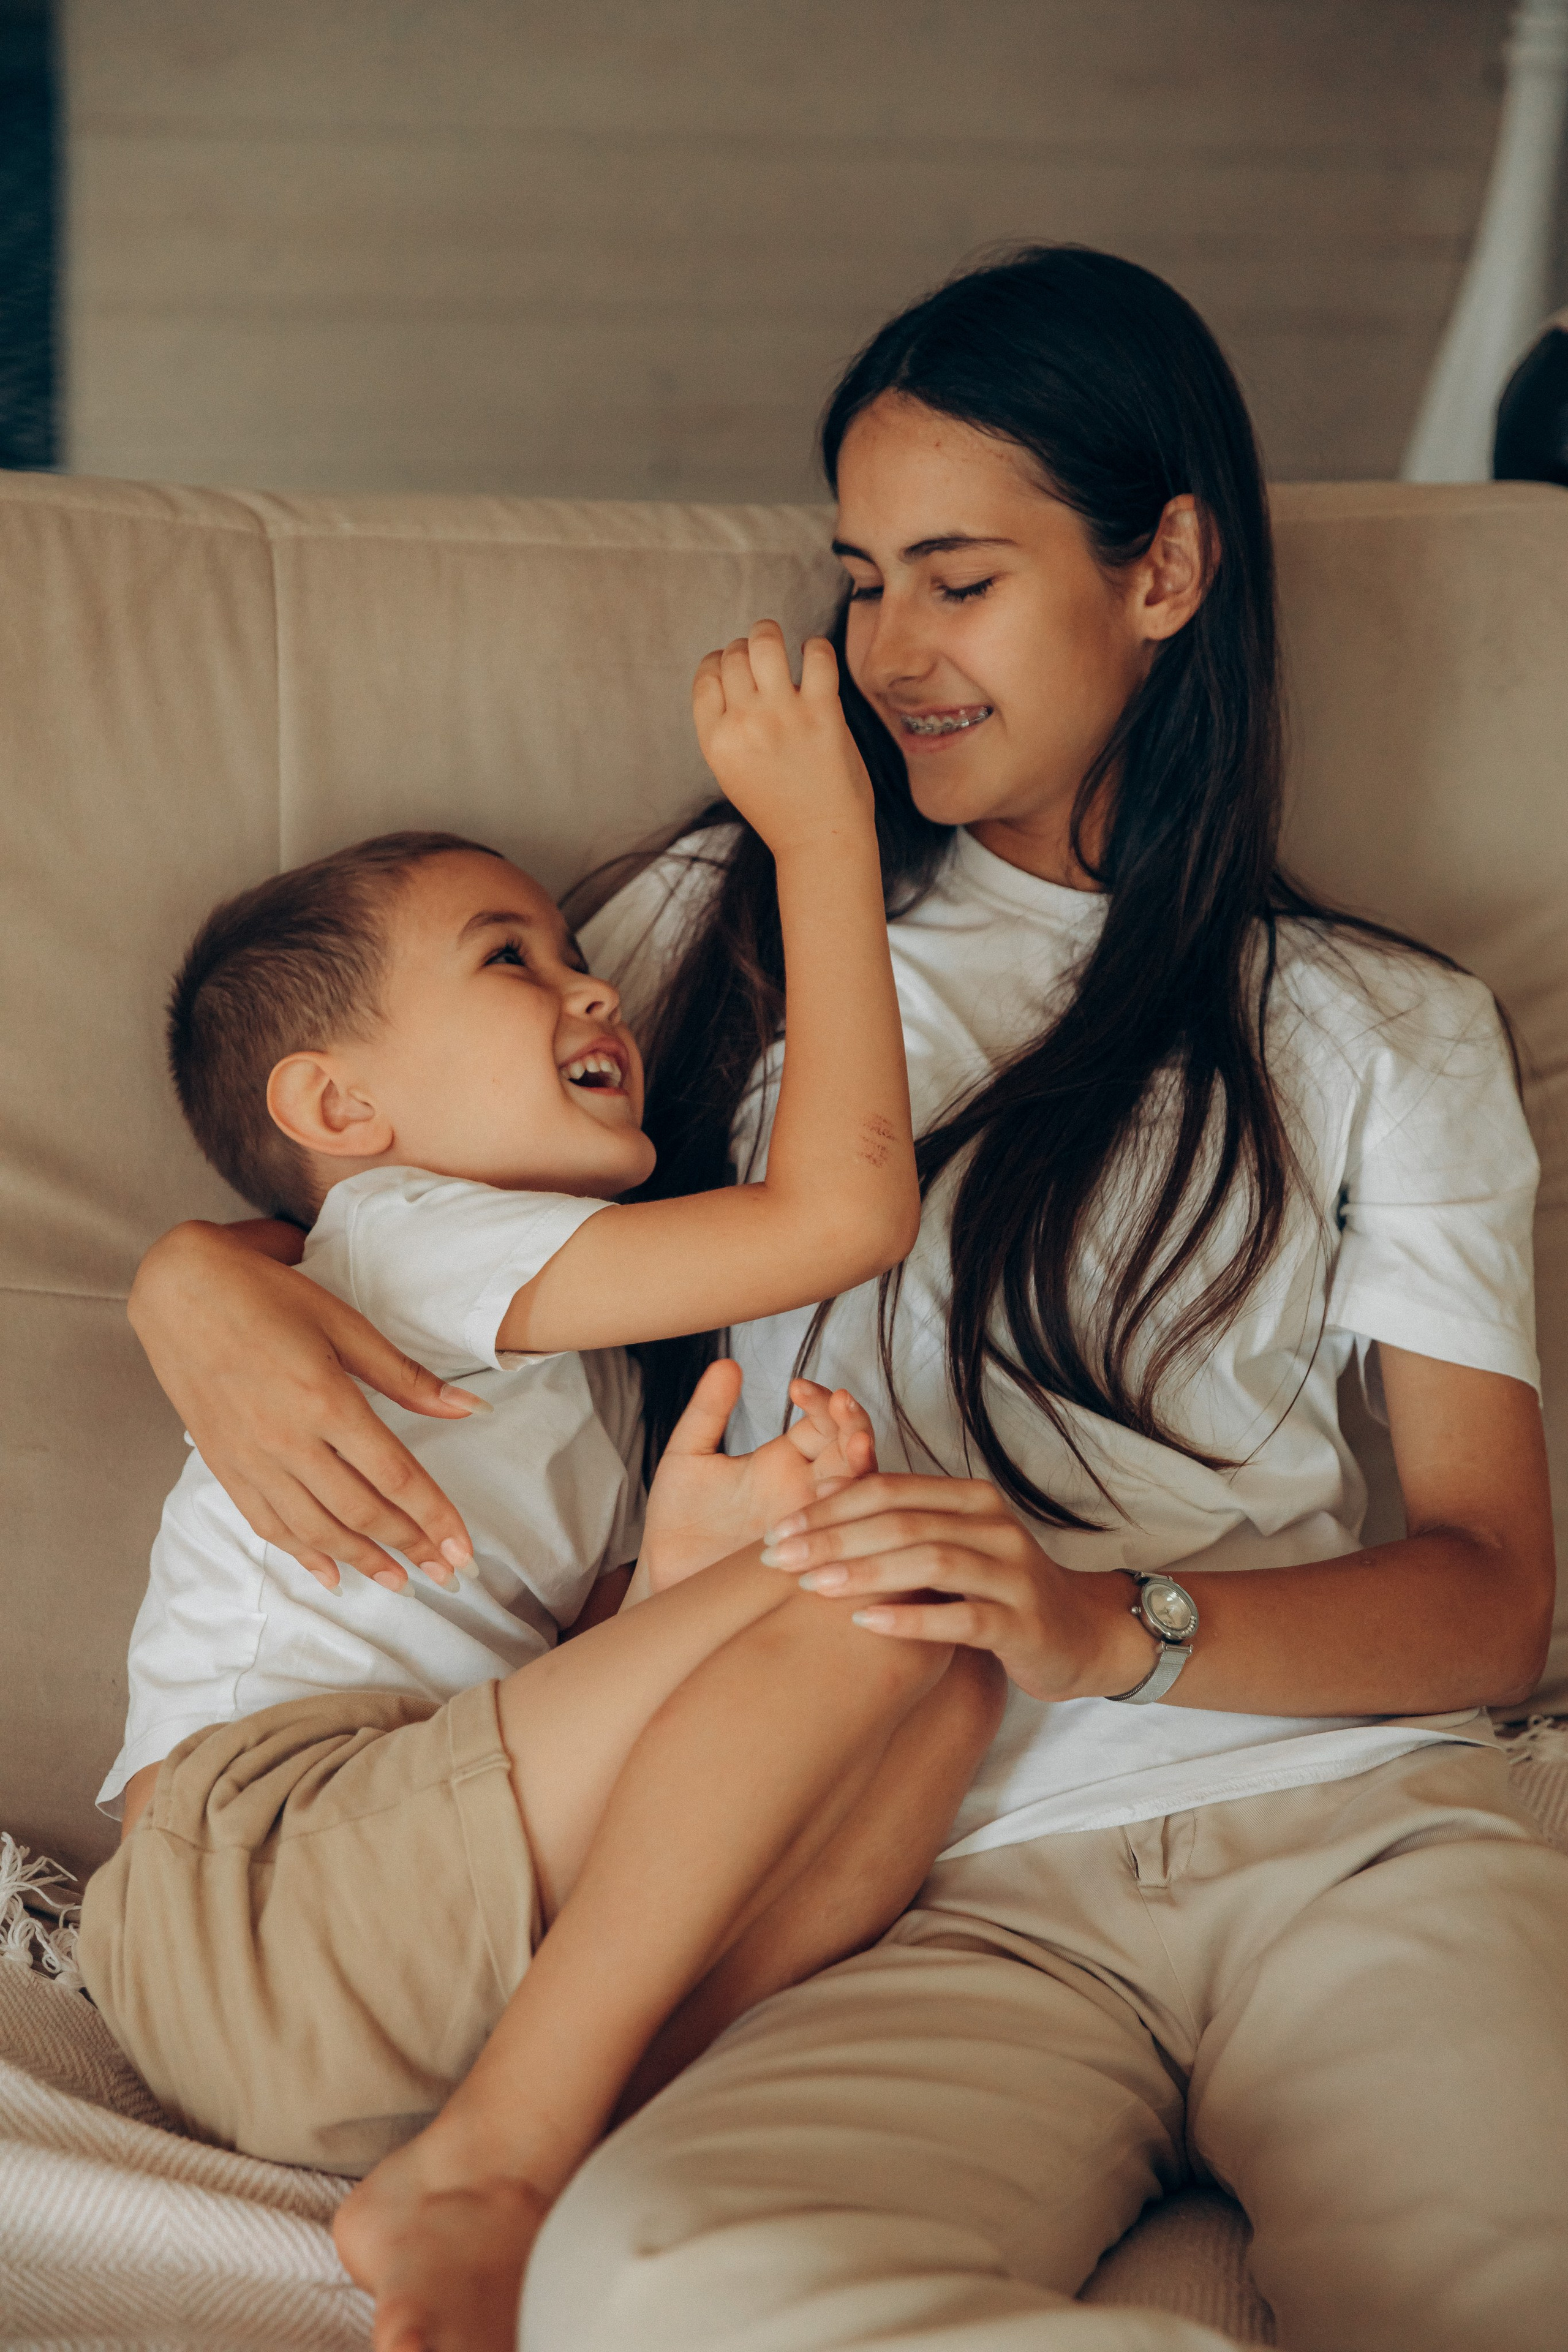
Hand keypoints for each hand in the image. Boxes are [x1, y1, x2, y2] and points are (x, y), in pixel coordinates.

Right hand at [129, 1221, 479, 1592]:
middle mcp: (288, 1440)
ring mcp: (252, 1458)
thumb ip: (406, 1376)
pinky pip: (267, 1524)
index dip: (435, 1517)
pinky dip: (302, 1555)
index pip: (395, 1475)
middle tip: (445, 1573)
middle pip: (361, 1511)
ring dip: (363, 1560)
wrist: (180, 1290)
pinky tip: (331, 1574)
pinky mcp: (225, 1465)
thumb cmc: (267, 1296)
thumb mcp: (344, 1324)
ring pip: (315, 1528)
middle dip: (410, 1546)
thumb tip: (468, 1407)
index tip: (464, 1549)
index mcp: (327, 1401)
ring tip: (399, 1581)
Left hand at [638, 1359, 877, 1595]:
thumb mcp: (687, 1458)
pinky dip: (851, 1516)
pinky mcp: (811, 1558)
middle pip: (851, 1450)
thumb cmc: (678, 1523)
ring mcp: (813, 1524)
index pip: (822, 1421)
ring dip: (862, 1464)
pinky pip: (844, 1538)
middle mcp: (806, 1490)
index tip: (796, 1387)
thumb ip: (707, 1413)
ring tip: (856, 1444)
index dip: (820, 1401)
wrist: (666, 1580)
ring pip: (857, 1491)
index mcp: (782, 1461)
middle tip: (840, 1404)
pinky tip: (842, 1497)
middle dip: (852, 1424)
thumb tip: (727, 1364)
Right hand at [691, 619, 872, 859]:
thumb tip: (735, 676)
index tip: (733, 668)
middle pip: (733, 656)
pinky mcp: (821, 712)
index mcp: (716, 741)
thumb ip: (728, 729)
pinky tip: (814, 659)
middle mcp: (744, 724)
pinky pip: (816, 654)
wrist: (820, 841)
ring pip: (764, 643)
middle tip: (761, 661)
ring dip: (769, 634)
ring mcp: (782, 715)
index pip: (705, 677)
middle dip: (744, 649)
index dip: (718, 662)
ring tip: (779, 645)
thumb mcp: (733, 773)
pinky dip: (815, 646)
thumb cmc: (781, 810)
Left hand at [758, 1474, 1156, 1701]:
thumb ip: (895, 1518)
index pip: (888, 1489)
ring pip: (931, 1561)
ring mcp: (1013, 1573)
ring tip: (811, 1586)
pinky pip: (964, 1617)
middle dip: (832, 1537)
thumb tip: (823, 1485)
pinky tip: (867, 1624)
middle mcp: (994, 1526)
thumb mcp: (950, 1544)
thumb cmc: (998, 1590)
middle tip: (777, 1559)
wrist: (1081, 1636)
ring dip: (865, 1572)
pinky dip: (913, 1619)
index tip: (775, 1532)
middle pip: (902, 1520)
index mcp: (971, 1499)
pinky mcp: (1024, 1623)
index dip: (827, 1507)